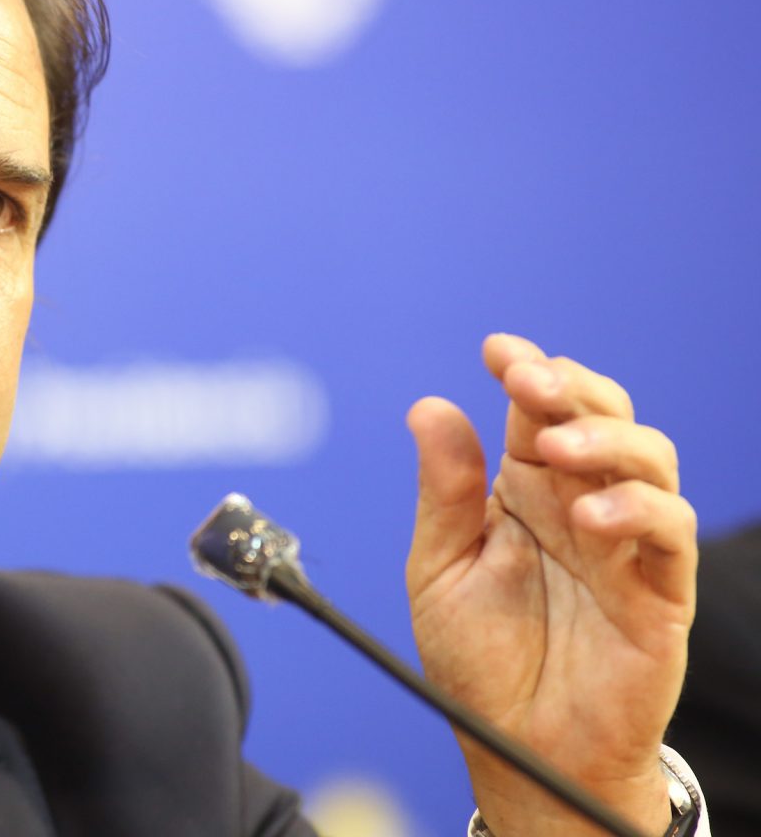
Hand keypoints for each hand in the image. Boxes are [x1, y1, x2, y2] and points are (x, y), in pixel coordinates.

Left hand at [406, 334, 695, 836]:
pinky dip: (638, 510)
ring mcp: (624, 544)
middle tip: (529, 381)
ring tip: (556, 448)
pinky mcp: (659, 592)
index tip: (496, 350)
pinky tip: (591, 517)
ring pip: (648, 460)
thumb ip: (444, 491)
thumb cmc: (479, 661)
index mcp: (525, 491)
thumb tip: (430, 406)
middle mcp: (579, 505)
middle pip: (602, 417)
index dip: (528, 370)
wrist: (518, 751)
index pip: (538, 411)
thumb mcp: (440, 569)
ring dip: (605, 440)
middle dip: (572, 386)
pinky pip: (669, 534)